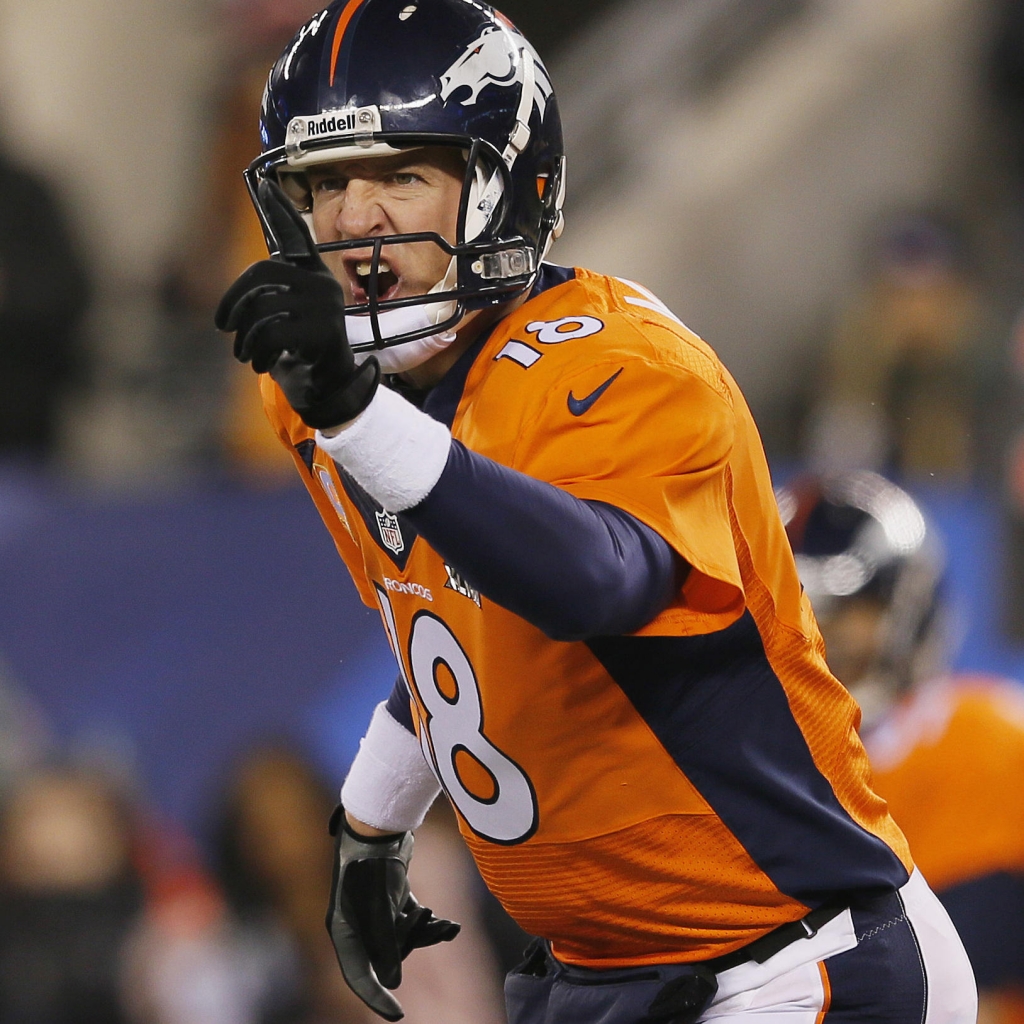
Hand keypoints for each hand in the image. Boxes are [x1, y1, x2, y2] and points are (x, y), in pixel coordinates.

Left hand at [214, 179, 378, 428]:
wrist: (329, 387)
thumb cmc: (300, 350)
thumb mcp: (284, 319)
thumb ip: (269, 299)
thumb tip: (236, 299)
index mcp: (313, 274)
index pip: (296, 236)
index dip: (281, 211)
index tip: (263, 184)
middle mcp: (323, 283)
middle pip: (263, 273)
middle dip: (234, 301)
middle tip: (224, 327)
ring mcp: (326, 306)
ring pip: (264, 308)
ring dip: (245, 338)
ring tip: (243, 354)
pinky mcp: (325, 332)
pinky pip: (273, 332)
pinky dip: (259, 352)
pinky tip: (260, 364)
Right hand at [326, 805, 460, 1020]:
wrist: (381, 823)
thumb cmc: (373, 864)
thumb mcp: (379, 907)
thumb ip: (386, 945)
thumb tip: (393, 984)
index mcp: (344, 929)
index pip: (357, 974)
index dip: (375, 998)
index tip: (398, 1015)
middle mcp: (357, 924)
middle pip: (386, 954)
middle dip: (413, 944)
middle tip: (432, 925)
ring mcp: (375, 912)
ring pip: (403, 938)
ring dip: (425, 932)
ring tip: (445, 923)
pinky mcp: (393, 899)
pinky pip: (412, 923)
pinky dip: (429, 923)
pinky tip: (448, 925)